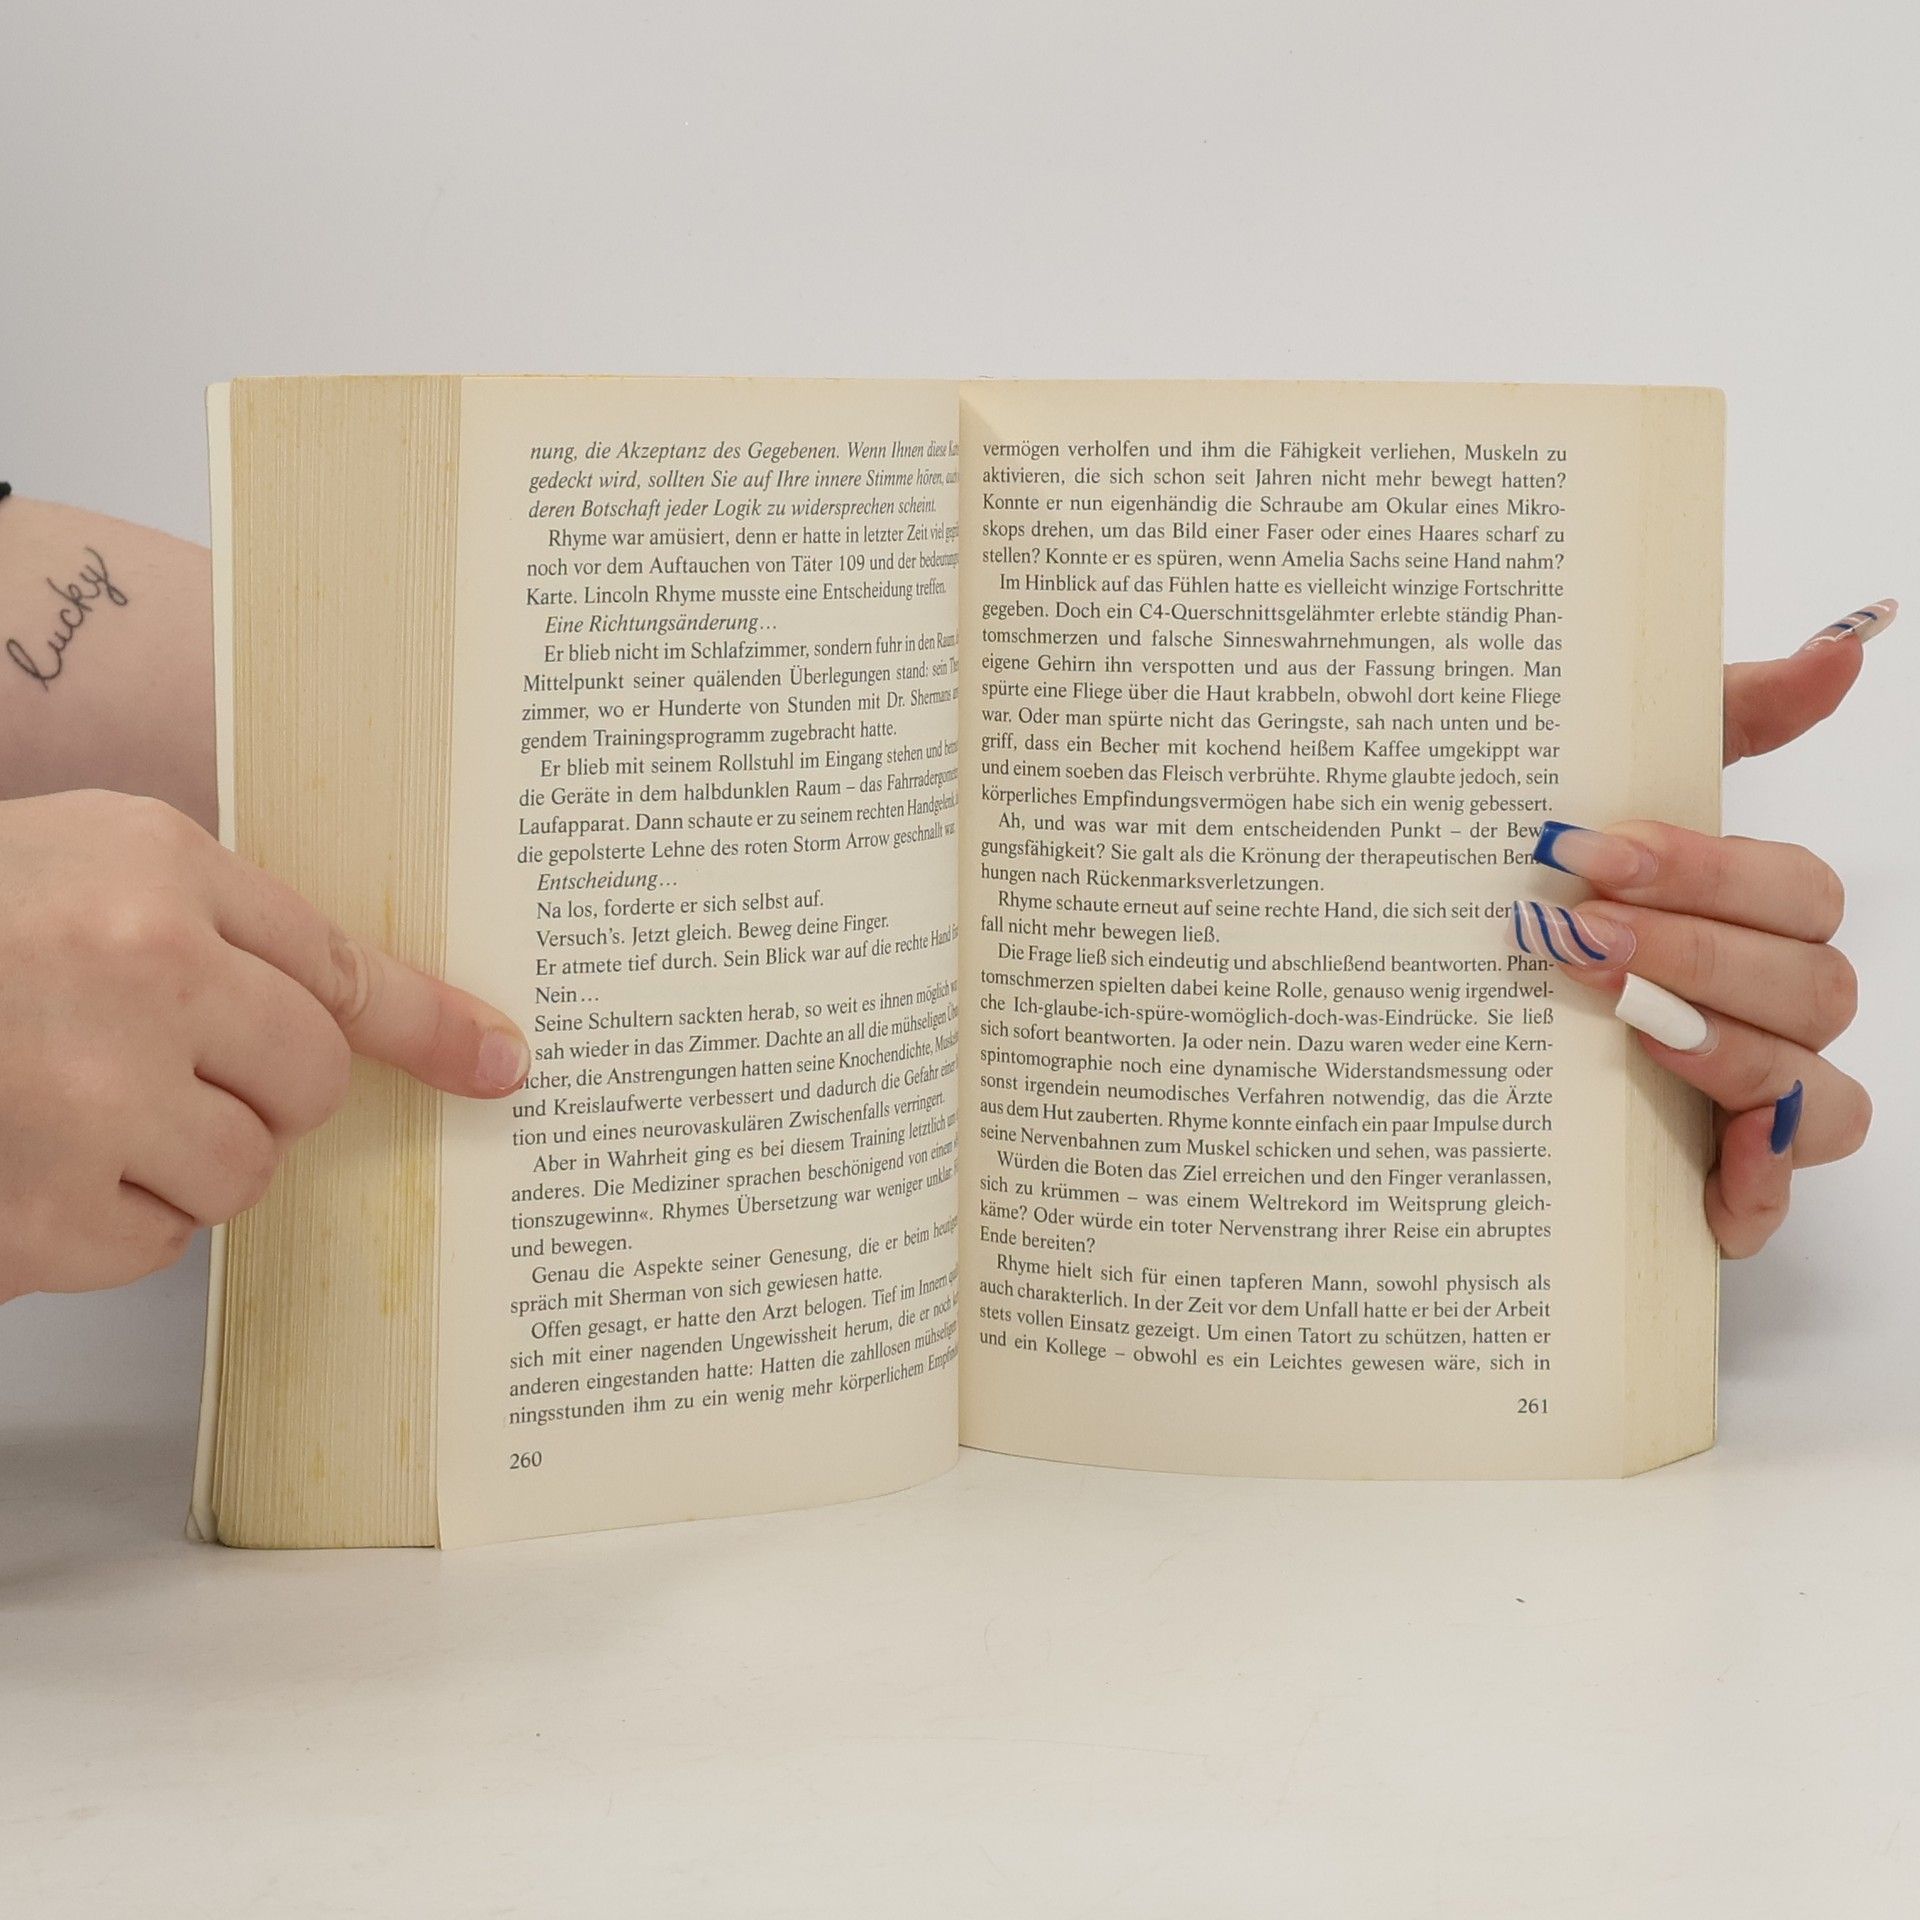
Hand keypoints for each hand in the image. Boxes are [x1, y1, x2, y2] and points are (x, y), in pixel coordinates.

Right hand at [0, 790, 528, 1301]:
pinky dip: (108, 1217)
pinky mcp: (35, 1218)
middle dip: (268, 1091)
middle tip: (178, 1068)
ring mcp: (83, 1101)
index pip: (340, 964)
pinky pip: (153, 1240)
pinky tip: (31, 1158)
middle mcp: (134, 974)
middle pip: (309, 1080)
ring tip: (74, 1104)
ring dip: (184, 1157)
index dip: (431, 1024)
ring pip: (242, 1172)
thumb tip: (337, 1016)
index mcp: (148, 869)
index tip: (499, 1061)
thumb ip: (209, 924)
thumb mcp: (76, 866)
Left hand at [1509, 599, 1894, 1256]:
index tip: (1594, 854)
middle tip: (1580, 935)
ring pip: (1810, 1085)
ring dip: (1720, 1050)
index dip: (1709, 873)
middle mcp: (1774, 1008)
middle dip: (1696, 952)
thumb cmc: (1562, 898)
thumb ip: (1724, 716)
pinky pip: (1773, 1201)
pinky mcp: (1715, 1183)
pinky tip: (1706, 1177)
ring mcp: (1753, 1101)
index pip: (1797, 893)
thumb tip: (1846, 641)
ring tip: (1616, 1020)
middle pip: (1811, 985)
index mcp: (1760, 919)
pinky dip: (1754, 1191)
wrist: (1451, 1028)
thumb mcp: (1618, 799)